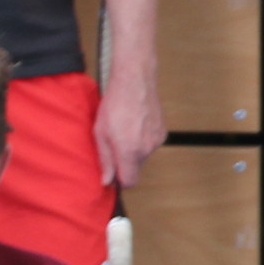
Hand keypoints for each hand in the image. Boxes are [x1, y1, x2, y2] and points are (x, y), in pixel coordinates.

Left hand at [95, 68, 167, 188]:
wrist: (135, 81)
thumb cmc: (115, 104)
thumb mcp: (101, 132)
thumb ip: (105, 159)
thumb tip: (107, 180)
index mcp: (129, 151)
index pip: (130, 182)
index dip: (120, 181)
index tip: (113, 173)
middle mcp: (146, 150)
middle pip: (136, 170)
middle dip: (125, 163)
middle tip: (114, 143)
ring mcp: (157, 141)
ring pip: (143, 157)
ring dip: (134, 150)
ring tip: (125, 130)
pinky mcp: (163, 133)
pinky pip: (151, 145)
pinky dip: (143, 140)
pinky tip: (136, 125)